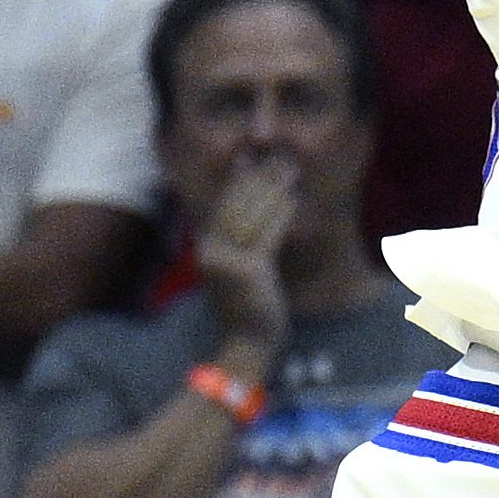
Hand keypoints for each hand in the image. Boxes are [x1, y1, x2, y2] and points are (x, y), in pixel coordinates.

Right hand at [195, 153, 300, 362]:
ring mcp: (226, 260)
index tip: (248, 157)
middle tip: (276, 156)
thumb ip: (237, 242)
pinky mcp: (247, 269)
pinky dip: (281, 215)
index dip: (236, 180)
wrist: (247, 341)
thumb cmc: (247, 305)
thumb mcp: (236, 269)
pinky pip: (267, 234)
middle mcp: (210, 252)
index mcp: (205, 249)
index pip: (221, 207)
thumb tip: (249, 207)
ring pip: (252, 216)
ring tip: (288, 170)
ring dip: (272, 189)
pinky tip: (293, 199)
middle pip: (236, 206)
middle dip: (257, 178)